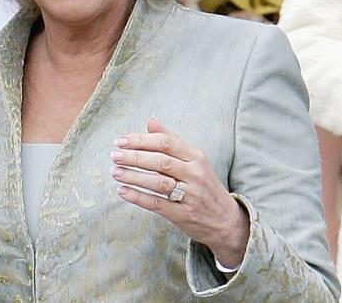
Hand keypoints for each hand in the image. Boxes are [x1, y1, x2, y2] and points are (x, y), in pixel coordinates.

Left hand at [111, 118, 248, 268]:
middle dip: (134, 157)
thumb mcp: (194, 160)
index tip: (121, 140)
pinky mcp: (184, 215)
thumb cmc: (205, 186)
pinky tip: (123, 191)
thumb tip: (151, 122)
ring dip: (134, 176)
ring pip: (158, 182)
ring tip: (115, 172)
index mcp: (196, 157)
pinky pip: (158, 204)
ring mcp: (191, 195)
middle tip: (114, 155)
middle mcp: (195, 174)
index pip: (166, 142)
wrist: (227, 221)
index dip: (141, 140)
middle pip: (161, 161)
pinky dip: (139, 197)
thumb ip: (172, 140)